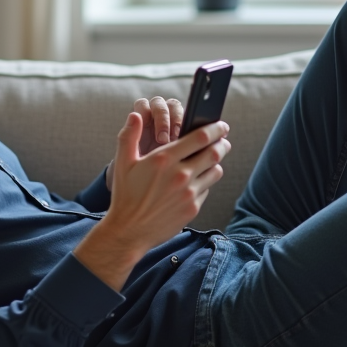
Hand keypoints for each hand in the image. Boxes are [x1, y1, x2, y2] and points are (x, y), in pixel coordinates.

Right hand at [78, 113, 231, 291]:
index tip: (220, 125)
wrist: (129, 230)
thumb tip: (135, 115)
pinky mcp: (193, 208)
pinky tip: (195, 181)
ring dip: (216, 163)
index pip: (200, 137)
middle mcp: (180, 175)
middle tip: (223, 140)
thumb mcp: (123, 163)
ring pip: (215, 171)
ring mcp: (189, 193)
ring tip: (210, 160)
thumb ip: (129, 136)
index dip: (214, 128)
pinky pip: (206, 189)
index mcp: (164, 160)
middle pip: (215, 153)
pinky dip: (204, 182)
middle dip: (223, 143)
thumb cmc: (125, 195)